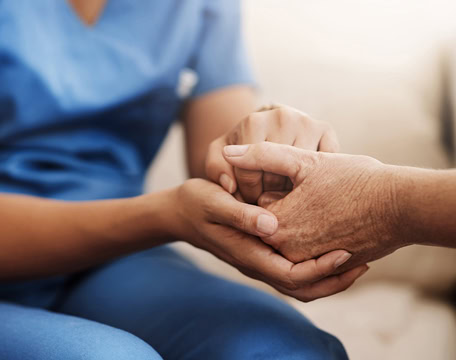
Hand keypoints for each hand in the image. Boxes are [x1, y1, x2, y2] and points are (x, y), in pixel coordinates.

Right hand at [168, 178, 367, 301]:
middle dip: (334, 280)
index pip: (291, 276)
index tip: (346, 252)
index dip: (320, 268)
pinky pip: (294, 271)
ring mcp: (259, 262)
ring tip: (357, 260)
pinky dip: (316, 267)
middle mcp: (256, 264)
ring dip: (329, 277)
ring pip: (300, 285)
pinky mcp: (263, 254)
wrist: (180, 212)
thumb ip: (242, 214)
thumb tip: (272, 225)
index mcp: (248, 254)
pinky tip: (332, 249)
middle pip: (302, 289)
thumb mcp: (215, 202)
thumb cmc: (197, 202)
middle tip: (365, 263)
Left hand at [205, 105, 338, 203]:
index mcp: (253, 121)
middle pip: (278, 175)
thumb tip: (230, 186)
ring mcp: (308, 122)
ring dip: (293, 193)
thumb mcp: (220, 155)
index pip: (249, 173)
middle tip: (266, 202)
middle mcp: (283, 116)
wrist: (268, 124)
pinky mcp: (327, 129)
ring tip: (283, 197)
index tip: (247, 200)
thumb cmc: (240, 146)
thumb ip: (216, 168)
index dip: (247, 193)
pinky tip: (303, 185)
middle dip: (269, 195)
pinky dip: (314, 180)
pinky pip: (324, 167)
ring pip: (302, 175)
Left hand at [223, 142, 404, 270]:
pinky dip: (316, 235)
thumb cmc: (354, 179)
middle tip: (312, 190)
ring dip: (301, 220)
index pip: (253, 209)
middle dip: (284, 206)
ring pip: (291, 238)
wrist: (402, 206)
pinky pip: (312, 252)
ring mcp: (310, 262)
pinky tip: (334, 214)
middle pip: (271, 225)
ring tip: (324, 201)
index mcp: (277, 226)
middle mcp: (289, 251)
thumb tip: (229, 153)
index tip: (291, 179)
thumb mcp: (304, 161)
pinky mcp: (330, 267)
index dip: (269, 188)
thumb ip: (262, 156)